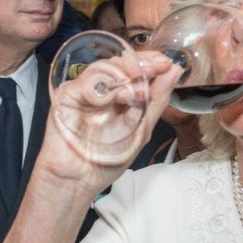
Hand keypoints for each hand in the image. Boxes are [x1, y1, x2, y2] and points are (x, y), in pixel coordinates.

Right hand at [38, 47, 182, 199]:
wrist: (79, 181)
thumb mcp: (141, 130)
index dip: (151, 61)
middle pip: (120, 62)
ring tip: (136, 92)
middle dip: (140, 63)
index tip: (166, 64)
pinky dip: (102, 86)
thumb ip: (157, 100)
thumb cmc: (105, 161)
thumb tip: (175, 71)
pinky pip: (85, 81)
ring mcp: (85, 92)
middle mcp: (103, 91)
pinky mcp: (67, 96)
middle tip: (154, 69)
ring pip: (103, 67)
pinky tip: (113, 98)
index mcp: (121, 96)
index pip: (136, 69)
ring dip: (123, 73)